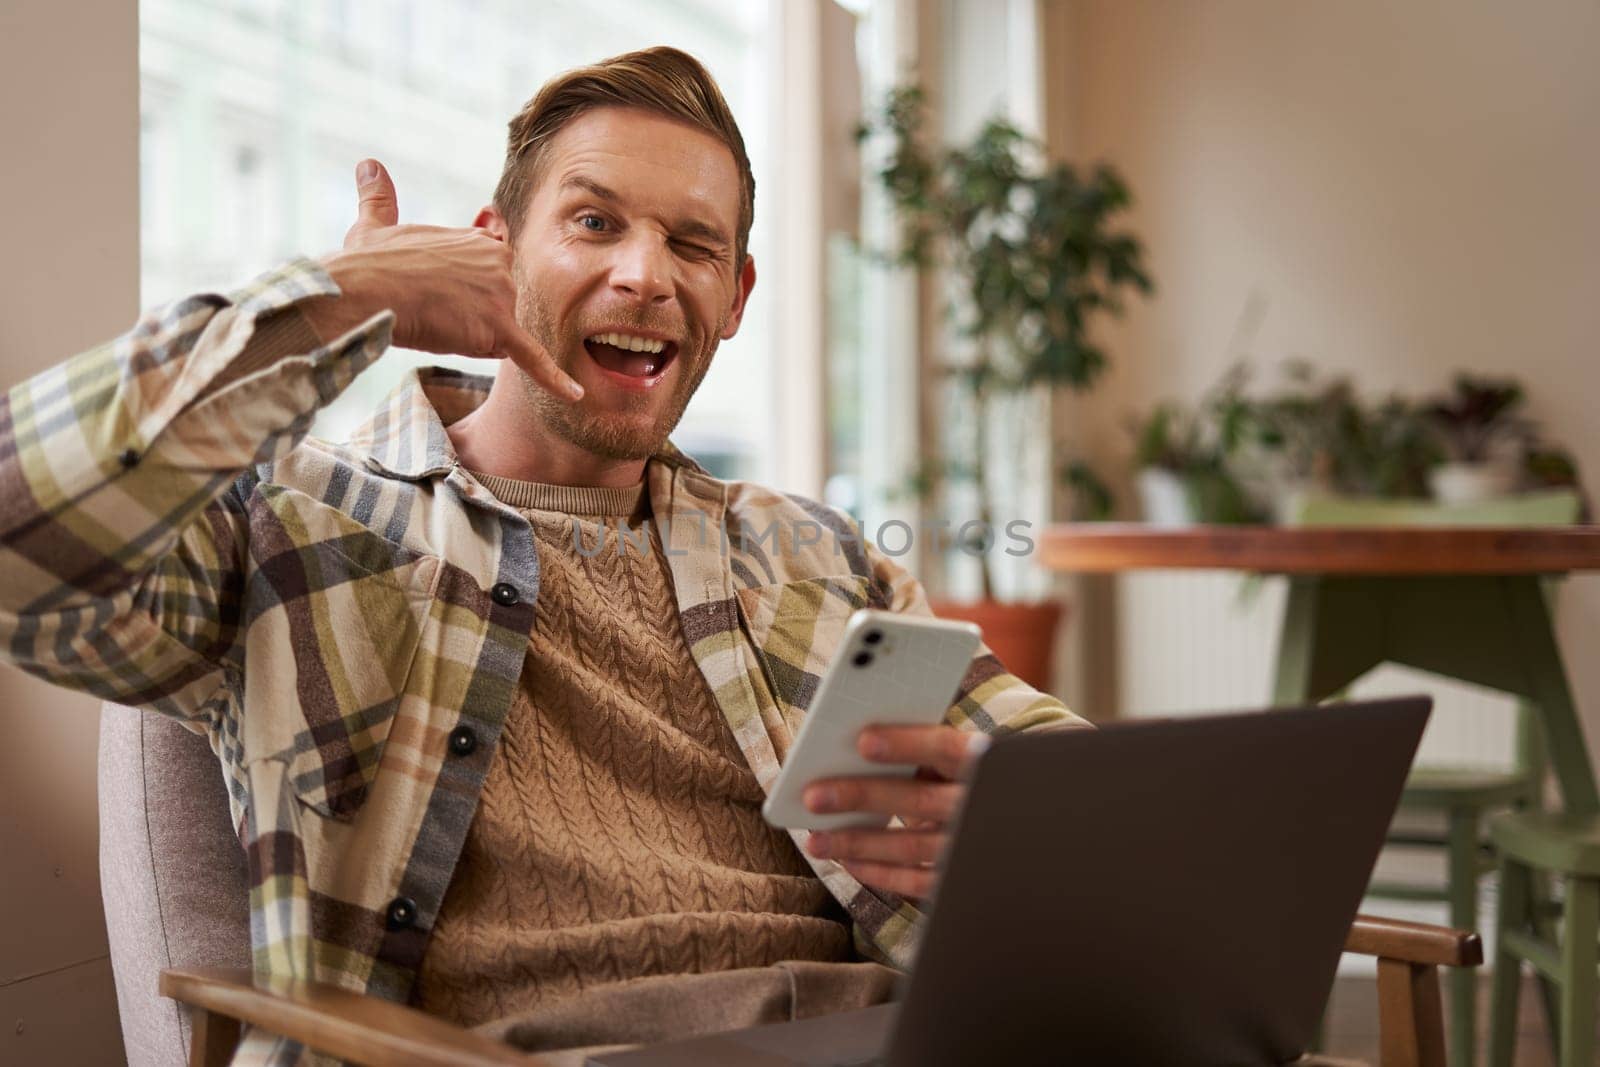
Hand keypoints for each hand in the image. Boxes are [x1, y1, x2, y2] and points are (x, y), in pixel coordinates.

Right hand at [302, 158, 582, 400]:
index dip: (463, 296)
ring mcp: (503, 295)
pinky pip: (532, 358)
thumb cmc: (366, 264)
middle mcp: (499, 262)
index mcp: (478, 240)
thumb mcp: (375, 225)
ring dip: (472, 339)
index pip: (489, 280)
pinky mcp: (499, 330)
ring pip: (500, 334)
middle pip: (500, 309)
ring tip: (435, 324)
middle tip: (430, 311)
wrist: (364, 291)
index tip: (437, 295)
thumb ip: (379, 197)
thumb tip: (367, 164)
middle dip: (470, 320)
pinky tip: (575, 395)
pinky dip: (553, 377)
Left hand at [801, 724, 989, 901]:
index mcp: (983, 761)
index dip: (907, 743)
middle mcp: (983, 804)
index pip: (946, 747)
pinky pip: (918, 881)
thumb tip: (855, 751)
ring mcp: (975, 847)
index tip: (862, 741)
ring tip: (816, 839)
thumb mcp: (957, 764)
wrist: (1022, 834)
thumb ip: (921, 757)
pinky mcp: (964, 881)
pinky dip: (880, 873)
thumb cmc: (966, 784)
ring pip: (912, 846)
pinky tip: (848, 862)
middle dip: (862, 797)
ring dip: (858, 842)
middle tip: (813, 796)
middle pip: (920, 799)